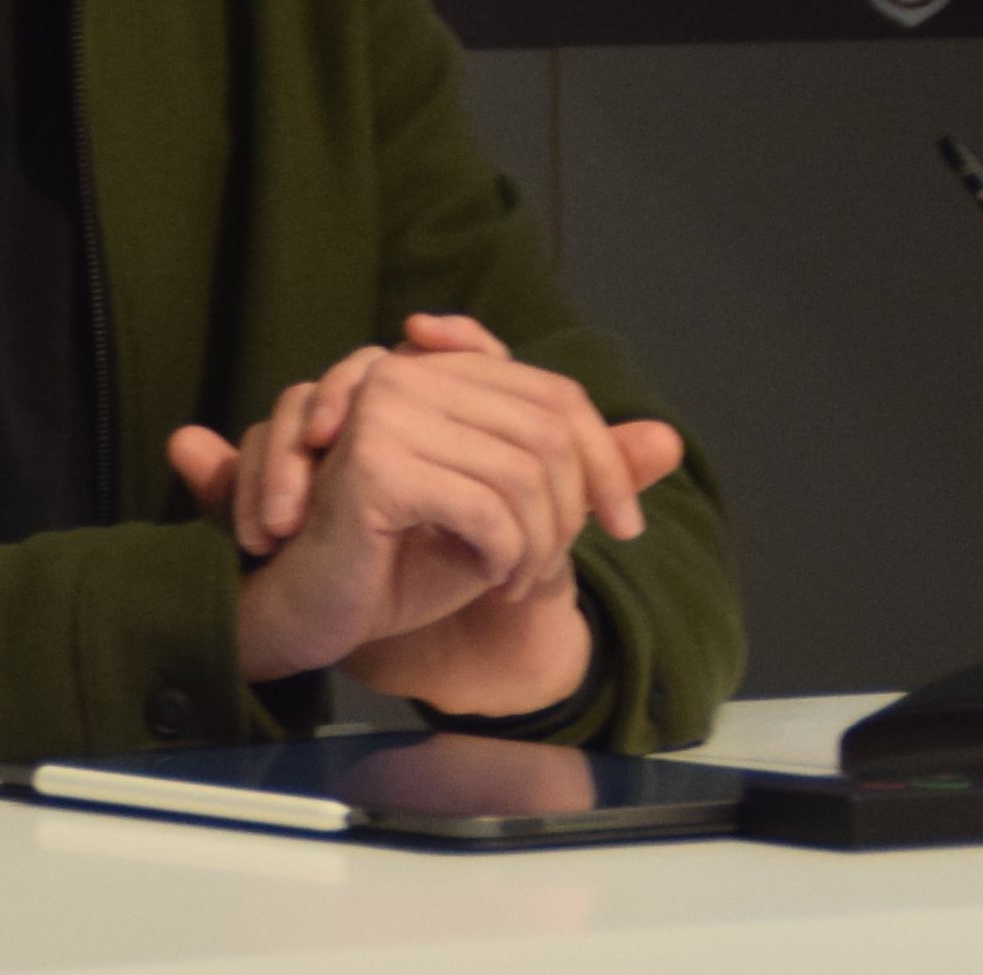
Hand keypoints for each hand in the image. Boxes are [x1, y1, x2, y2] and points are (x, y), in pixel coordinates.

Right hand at [169, 315, 683, 719]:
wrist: (312, 609)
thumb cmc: (397, 561)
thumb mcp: (504, 516)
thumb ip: (575, 475)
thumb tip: (669, 440)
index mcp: (433, 373)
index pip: (555, 394)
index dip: (605, 458)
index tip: (626, 526)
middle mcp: (405, 373)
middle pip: (549, 431)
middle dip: (570, 513)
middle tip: (549, 571)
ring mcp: (383, 409)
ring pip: (524, 473)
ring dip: (537, 545)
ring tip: (514, 580)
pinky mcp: (372, 460)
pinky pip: (487, 507)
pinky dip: (506, 556)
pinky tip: (488, 579)